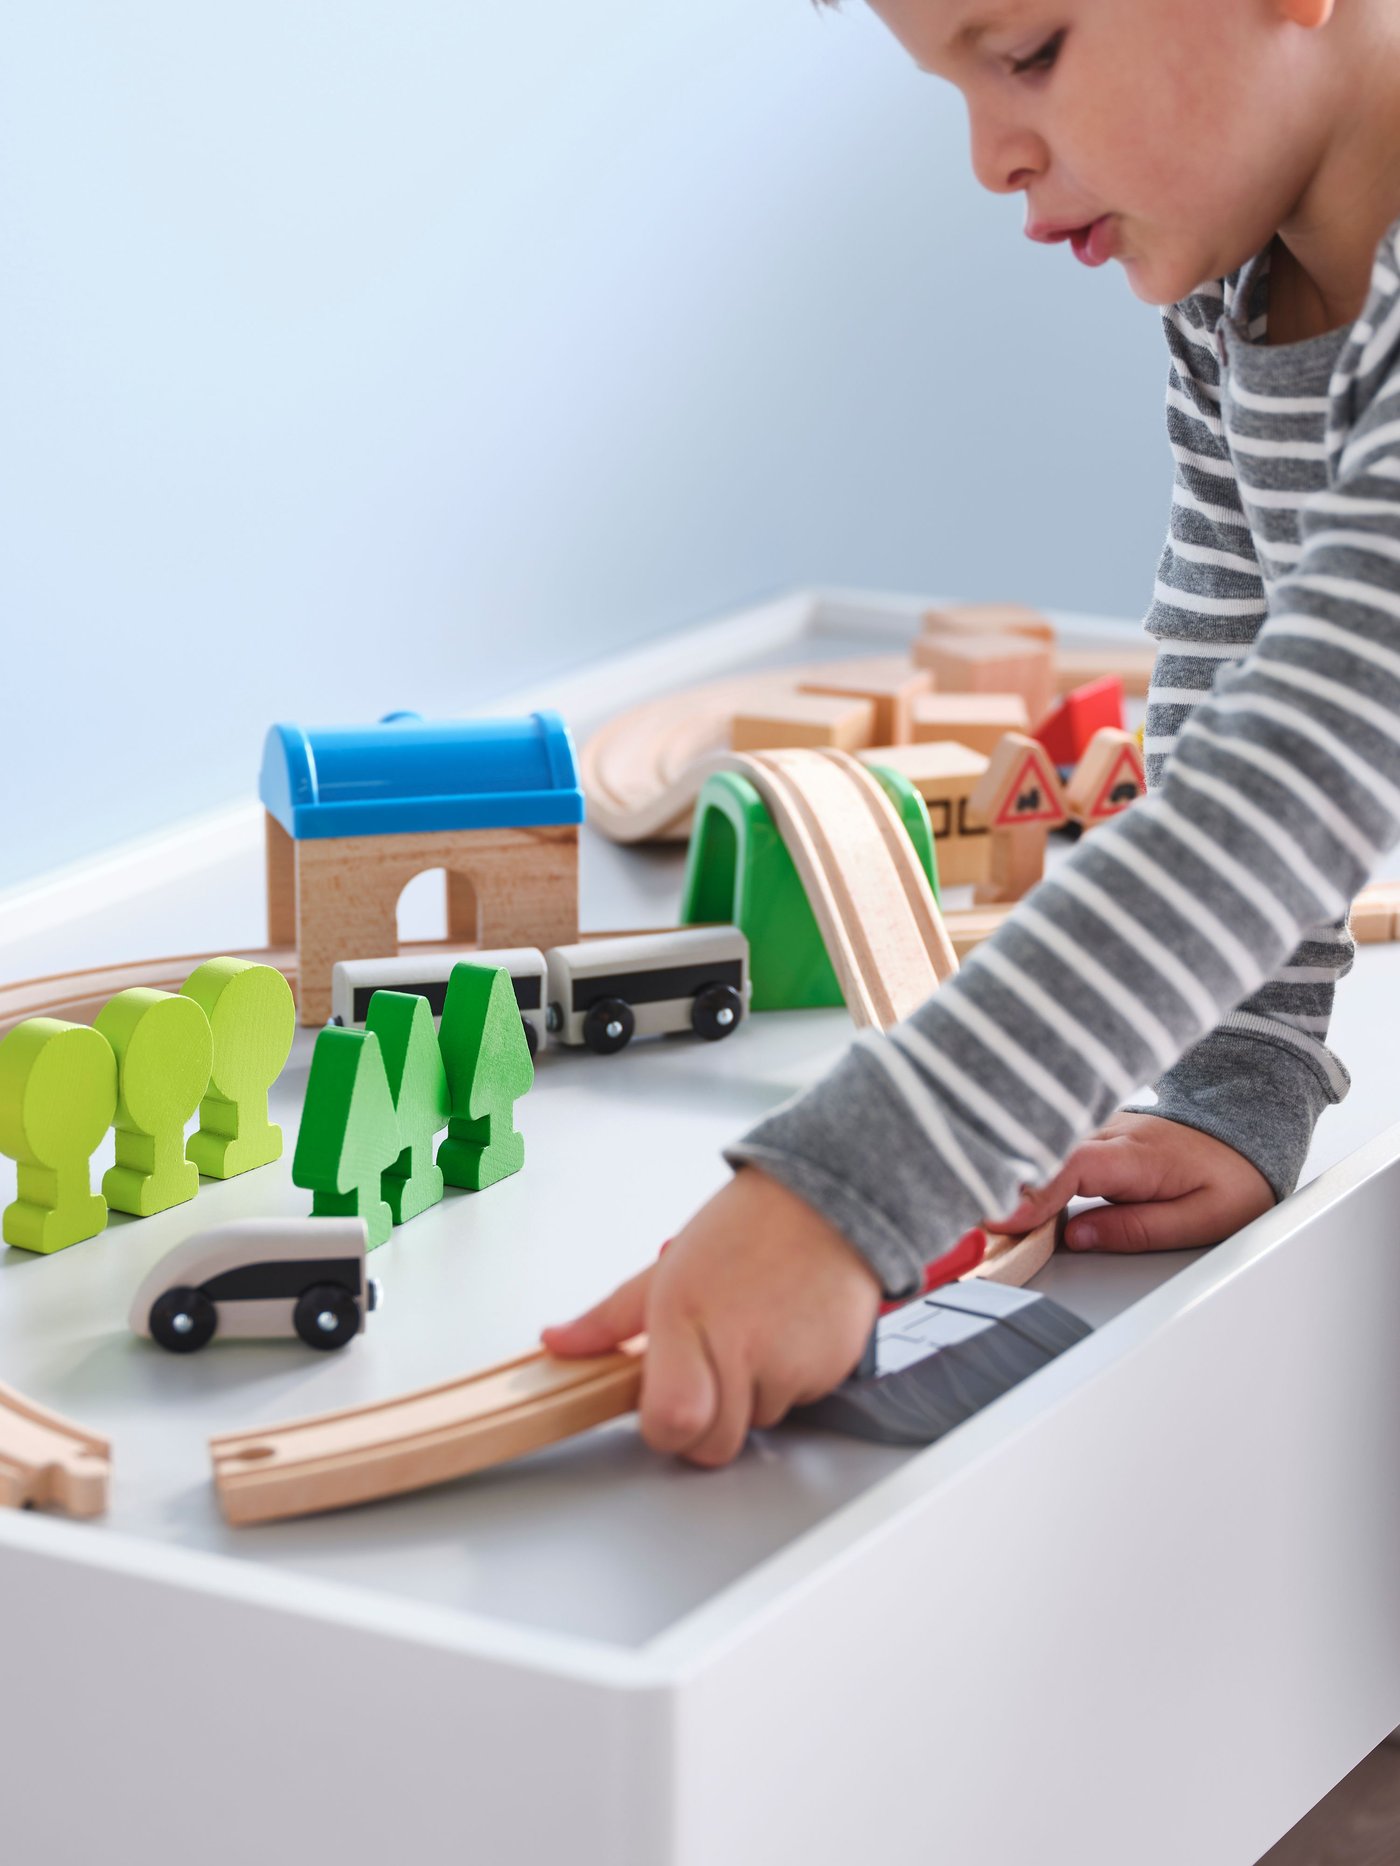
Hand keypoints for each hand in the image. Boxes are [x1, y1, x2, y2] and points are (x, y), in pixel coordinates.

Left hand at [541, 1166, 880, 1467]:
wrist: (826, 1203)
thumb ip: (610, 1318)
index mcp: (684, 1318)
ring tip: (753, 1338)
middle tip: (708, 1380)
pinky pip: (797, 1403)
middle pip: (715, 1446)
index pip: (670, 1421)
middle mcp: (737, 1345)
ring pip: (757, 1424)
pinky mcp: (828, 1370)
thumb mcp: (666, 1270)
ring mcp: (787, 1363)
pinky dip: (787, 1382)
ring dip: (749, 1398)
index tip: (664, 1408)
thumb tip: (558, 1341)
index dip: (665, 1430)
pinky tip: (786, 1335)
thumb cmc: (744, 1229)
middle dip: (706, 1428)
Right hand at [988, 1112, 1272, 1252]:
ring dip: (1012, 1173)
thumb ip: (1139, 1229)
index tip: (1003, 1220)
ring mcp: (1099, 1129)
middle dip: (1004, 1183)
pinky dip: (1028, 1166)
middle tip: (970, 1215)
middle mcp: (1111, 1134)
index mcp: (1138, 1156)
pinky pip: (1053, 1148)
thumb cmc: (1233, 1175)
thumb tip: (1079, 1238)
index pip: (1073, 1167)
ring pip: (1044, 1148)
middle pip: (1044, 1155)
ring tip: (976, 1201)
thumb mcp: (1204, 1218)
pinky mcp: (1094, 1133)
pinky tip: (1004, 1184)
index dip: (1033, 1193)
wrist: (1249, 1124)